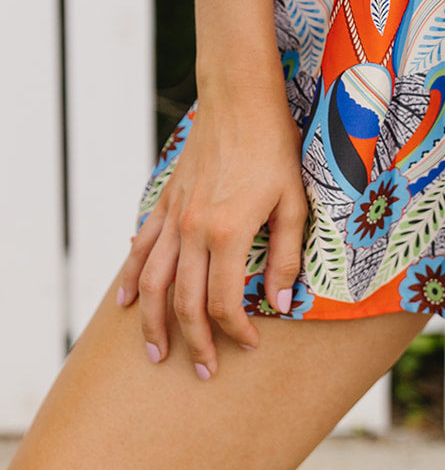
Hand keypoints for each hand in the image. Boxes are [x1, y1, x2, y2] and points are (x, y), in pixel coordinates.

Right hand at [116, 87, 308, 376]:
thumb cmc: (274, 146)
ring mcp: (174, 216)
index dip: (236, 331)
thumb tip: (281, 303)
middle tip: (203, 371)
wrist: (239, 98)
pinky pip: (142, 247)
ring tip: (155, 352)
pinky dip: (130, 277)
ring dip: (152, 322)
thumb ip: (286, 255)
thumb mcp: (294, 199)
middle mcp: (193, 230)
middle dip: (193, 343)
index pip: (224, 302)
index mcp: (228, 233)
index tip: (249, 345)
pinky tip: (125, 301)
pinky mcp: (166, 200)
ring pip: (151, 282)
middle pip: (184, 302)